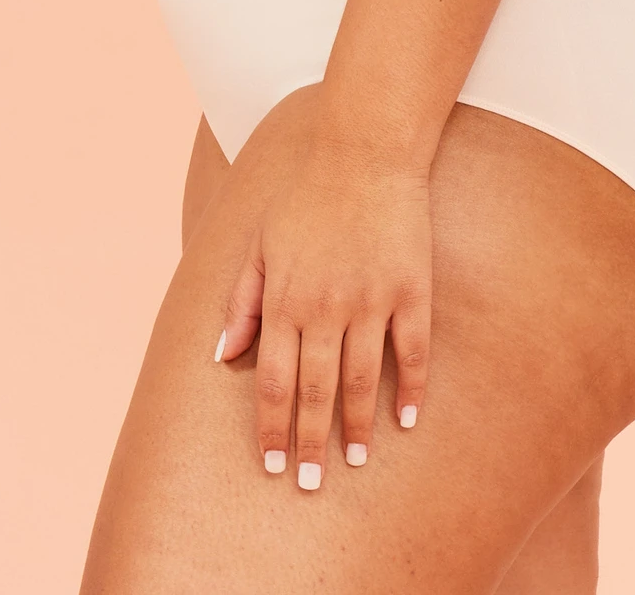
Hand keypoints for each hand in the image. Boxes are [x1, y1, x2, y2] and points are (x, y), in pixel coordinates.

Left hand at [215, 143, 431, 488]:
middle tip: (310, 483)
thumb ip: (242, 301)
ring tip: (354, 461)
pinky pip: (411, 352)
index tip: (270, 464)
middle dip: (309, 442)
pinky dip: (410, 389)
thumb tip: (223, 355)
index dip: (270, 427)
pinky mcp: (410, 290)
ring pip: (361, 380)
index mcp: (284, 296)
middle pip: (314, 390)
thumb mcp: (260, 243)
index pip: (272, 380)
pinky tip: (406, 419)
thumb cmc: (306, 195)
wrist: (364, 152)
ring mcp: (370, 300)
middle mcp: (324, 306)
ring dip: (356, 427)